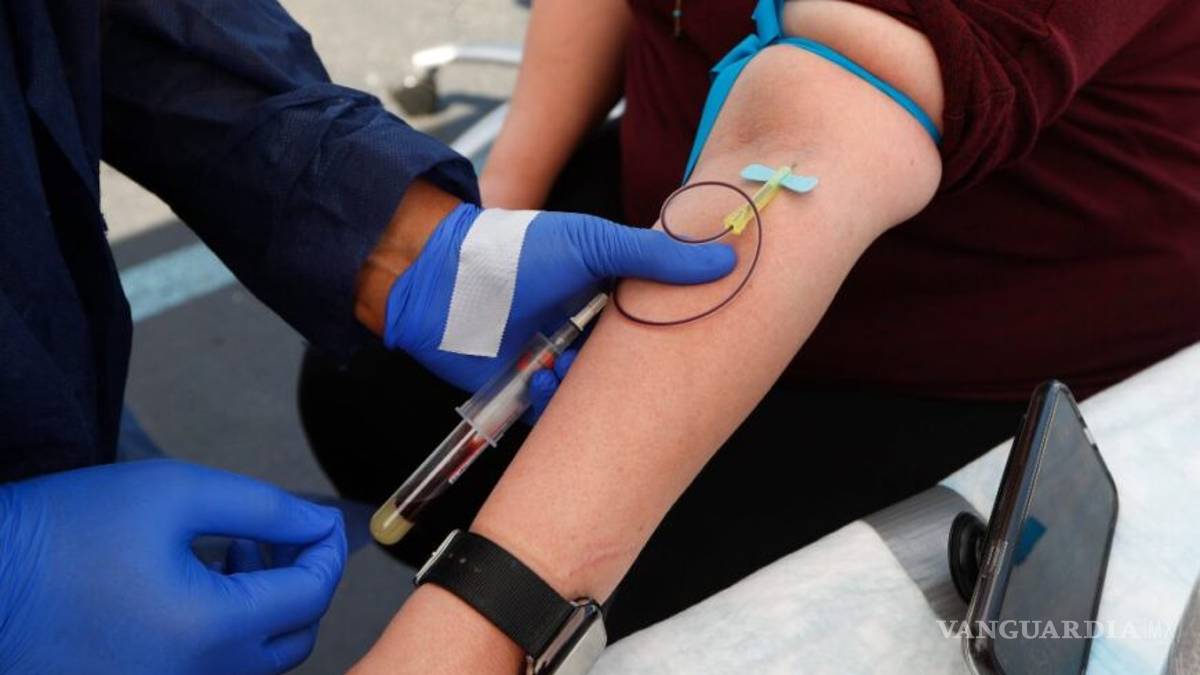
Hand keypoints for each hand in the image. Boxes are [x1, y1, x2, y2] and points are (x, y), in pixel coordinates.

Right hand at [0, 460, 346, 674]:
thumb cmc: (66, 531)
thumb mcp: (174, 493)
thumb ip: (263, 506)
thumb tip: (319, 523)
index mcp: (213, 631)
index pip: (311, 595)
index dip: (327, 550)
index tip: (321, 519)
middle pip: (294, 636)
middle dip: (300, 579)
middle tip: (273, 532)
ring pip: (256, 659)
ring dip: (263, 604)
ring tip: (234, 548)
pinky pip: (213, 669)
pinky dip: (226, 630)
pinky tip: (198, 582)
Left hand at [384, 203, 735, 404]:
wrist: (443, 280)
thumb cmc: (516, 252)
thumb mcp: (594, 243)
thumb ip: (656, 257)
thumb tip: (724, 259)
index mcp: (603, 293)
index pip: (651, 322)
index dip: (672, 335)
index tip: (696, 344)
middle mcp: (582, 329)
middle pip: (626, 367)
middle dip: (636, 378)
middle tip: (646, 380)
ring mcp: (553, 359)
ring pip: (591, 395)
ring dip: (585, 388)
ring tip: (566, 363)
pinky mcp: (524, 388)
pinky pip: (553, 414)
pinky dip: (551, 402)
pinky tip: (541, 377)